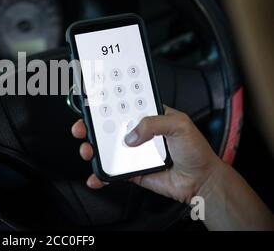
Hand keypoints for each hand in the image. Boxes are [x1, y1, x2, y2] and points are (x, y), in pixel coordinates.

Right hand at [71, 106, 224, 202]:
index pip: (123, 105)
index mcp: (148, 115)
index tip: (92, 102)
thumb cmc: (195, 150)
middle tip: (83, 128)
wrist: (200, 181)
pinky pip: (112, 170)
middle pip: (108, 126)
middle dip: (91, 126)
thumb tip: (131, 135)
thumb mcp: (180, 125)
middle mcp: (138, 132)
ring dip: (92, 148)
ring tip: (88, 151)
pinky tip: (96, 175)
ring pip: (106, 148)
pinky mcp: (131, 170)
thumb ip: (153, 124)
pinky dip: (101, 174)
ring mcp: (133, 151)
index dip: (106, 103)